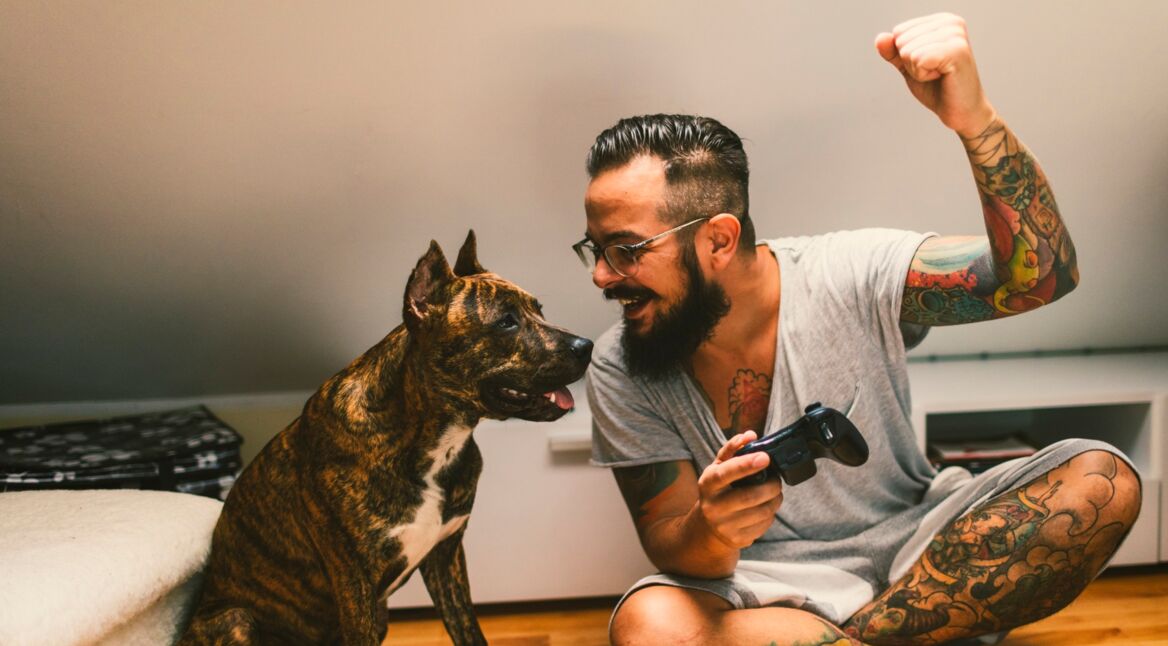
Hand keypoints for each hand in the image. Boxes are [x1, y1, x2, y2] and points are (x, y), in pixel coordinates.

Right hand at [694, 431, 783, 548]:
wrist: (707, 528)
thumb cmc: (718, 491)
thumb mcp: (718, 469)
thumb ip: (732, 450)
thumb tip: (750, 435)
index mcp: (708, 484)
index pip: (726, 473)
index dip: (746, 465)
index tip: (765, 457)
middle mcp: (713, 507)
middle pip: (749, 496)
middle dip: (771, 485)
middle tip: (777, 480)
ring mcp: (725, 526)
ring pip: (762, 511)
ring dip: (775, 499)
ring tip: (774, 492)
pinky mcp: (738, 539)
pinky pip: (764, 524)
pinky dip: (771, 513)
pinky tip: (766, 507)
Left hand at [875, 13, 996, 137]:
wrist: (962, 112)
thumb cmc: (938, 88)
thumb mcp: (909, 66)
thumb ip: (893, 52)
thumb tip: (880, 38)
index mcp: (941, 20)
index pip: (899, 32)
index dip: (906, 56)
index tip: (929, 65)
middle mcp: (950, 22)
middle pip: (901, 40)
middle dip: (911, 63)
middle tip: (935, 72)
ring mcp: (955, 35)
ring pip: (907, 51)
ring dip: (917, 70)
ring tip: (939, 75)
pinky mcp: (956, 51)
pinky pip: (917, 60)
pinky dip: (922, 75)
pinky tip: (942, 77)